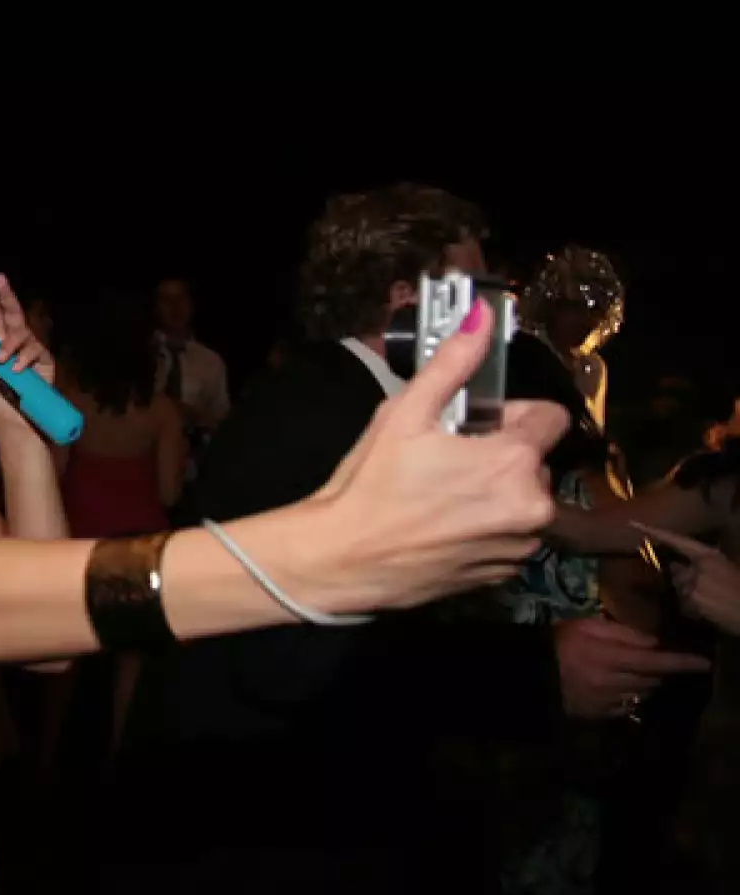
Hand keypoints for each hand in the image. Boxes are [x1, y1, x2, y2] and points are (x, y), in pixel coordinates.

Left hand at [0, 274, 53, 431]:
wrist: (13, 421)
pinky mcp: (44, 361)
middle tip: (0, 280)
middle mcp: (12, 343)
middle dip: (6, 295)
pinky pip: (36, 349)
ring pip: (22, 331)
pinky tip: (16, 369)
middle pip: (11, 313)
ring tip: (1, 359)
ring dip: (10, 342)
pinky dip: (24, 357)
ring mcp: (29, 351)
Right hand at [304, 299, 569, 611]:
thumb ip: (451, 365)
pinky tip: (442, 528)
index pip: (552, 418)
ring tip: (441, 498)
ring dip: (497, 495)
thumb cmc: (370, 485)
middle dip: (501, 457)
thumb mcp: (403, 414)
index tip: (475, 424)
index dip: (512, 415)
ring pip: (524, 502)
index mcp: (513, 461)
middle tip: (447, 461)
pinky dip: (487, 529)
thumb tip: (479, 318)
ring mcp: (520, 547)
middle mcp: (533, 507)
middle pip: (536, 462)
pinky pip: (510, 538)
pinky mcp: (504, 576)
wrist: (343, 561)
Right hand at [553, 616, 709, 718]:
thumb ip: (621, 633)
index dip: (681, 662)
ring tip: (636, 672)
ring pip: (642, 694)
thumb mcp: (586, 625)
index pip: (655, 661)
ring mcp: (607, 701)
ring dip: (647, 683)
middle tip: (655, 660)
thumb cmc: (557, 643)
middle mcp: (613, 682)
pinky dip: (630, 697)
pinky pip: (627, 707)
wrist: (529, 674)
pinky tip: (619, 688)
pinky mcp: (599, 714)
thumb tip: (653, 642)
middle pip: (652, 680)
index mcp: (609, 657)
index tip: (704, 663)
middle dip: (659, 670)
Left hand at [637, 524, 739, 634]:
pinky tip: (708, 610)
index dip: (655, 532)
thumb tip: (688, 562)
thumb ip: (706, 563)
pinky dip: (691, 607)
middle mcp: (696, 567)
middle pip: (675, 571)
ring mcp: (692, 585)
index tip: (633, 524)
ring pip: (678, 588)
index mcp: (708, 555)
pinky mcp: (691, 602)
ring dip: (688, 594)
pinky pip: (683, 604)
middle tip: (704, 587)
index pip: (677, 540)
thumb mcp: (726, 567)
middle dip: (683, 578)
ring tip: (710, 599)